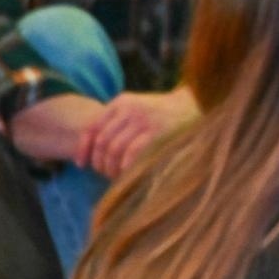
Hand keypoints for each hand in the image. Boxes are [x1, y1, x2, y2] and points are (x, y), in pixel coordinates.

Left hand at [75, 87, 198, 178]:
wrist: (196, 105)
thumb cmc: (164, 113)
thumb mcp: (138, 110)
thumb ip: (118, 123)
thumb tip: (93, 151)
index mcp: (121, 102)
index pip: (92, 128)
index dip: (83, 149)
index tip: (82, 165)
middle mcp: (129, 109)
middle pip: (102, 142)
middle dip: (100, 163)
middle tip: (104, 174)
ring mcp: (143, 120)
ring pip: (114, 150)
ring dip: (112, 168)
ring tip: (116, 177)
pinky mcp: (156, 131)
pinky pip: (131, 154)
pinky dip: (126, 167)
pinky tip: (128, 174)